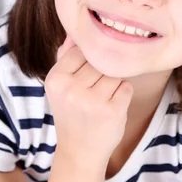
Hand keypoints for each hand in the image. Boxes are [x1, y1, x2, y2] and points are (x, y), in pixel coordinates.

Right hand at [44, 36, 133, 166]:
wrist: (79, 151)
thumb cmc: (72, 112)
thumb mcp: (61, 85)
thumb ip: (66, 56)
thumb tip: (74, 30)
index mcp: (55, 79)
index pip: (81, 51)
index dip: (88, 62)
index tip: (85, 78)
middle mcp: (71, 89)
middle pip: (100, 61)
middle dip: (101, 73)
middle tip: (93, 92)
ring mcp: (92, 101)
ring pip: (115, 73)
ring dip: (113, 84)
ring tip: (101, 99)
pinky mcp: (111, 111)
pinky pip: (126, 86)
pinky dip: (123, 94)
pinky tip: (111, 107)